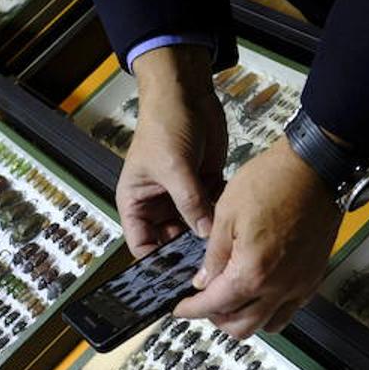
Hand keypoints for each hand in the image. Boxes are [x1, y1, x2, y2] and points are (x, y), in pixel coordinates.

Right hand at [119, 46, 227, 256]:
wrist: (186, 92)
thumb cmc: (165, 123)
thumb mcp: (174, 167)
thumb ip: (190, 203)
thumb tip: (206, 235)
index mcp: (136, 203)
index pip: (142, 246)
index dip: (157, 263)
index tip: (178, 277)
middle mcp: (157, 205)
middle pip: (171, 242)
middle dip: (188, 253)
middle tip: (210, 267)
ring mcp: (182, 197)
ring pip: (195, 229)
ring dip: (209, 236)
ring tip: (225, 250)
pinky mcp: (204, 187)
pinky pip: (213, 212)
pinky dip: (222, 217)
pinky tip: (233, 222)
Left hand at [174, 137, 341, 337]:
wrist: (317, 168)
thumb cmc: (274, 181)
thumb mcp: (226, 214)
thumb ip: (214, 255)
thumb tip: (204, 280)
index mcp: (252, 272)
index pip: (215, 305)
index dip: (192, 309)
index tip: (182, 308)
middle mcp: (279, 287)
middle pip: (241, 327)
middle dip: (217, 319)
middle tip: (203, 303)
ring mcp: (300, 285)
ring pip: (268, 325)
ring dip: (245, 319)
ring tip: (231, 300)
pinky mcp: (314, 276)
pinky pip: (290, 310)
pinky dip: (270, 310)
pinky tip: (259, 293)